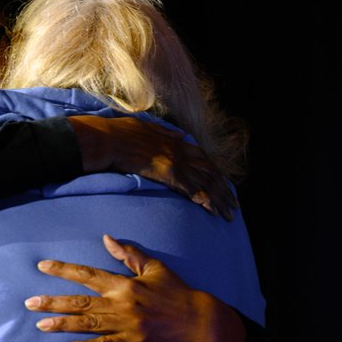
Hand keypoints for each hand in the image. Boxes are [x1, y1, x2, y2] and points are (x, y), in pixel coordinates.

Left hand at [24, 234, 246, 341]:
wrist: (200, 323)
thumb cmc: (177, 292)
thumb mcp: (154, 268)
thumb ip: (128, 254)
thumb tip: (107, 238)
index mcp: (124, 285)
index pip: (87, 275)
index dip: (63, 270)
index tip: (42, 267)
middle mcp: (121, 305)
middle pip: (80, 303)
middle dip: (52, 302)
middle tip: (30, 303)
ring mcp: (125, 326)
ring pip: (87, 325)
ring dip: (62, 324)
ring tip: (40, 325)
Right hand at [67, 115, 237, 220]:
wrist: (108, 139)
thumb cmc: (119, 133)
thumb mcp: (145, 126)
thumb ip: (164, 132)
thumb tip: (180, 134)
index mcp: (175, 141)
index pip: (203, 159)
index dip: (215, 173)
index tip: (223, 185)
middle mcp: (180, 151)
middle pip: (210, 172)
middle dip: (224, 190)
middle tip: (233, 205)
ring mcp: (176, 161)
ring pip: (205, 183)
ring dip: (219, 200)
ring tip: (228, 215)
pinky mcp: (169, 173)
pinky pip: (192, 189)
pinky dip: (205, 200)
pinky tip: (212, 211)